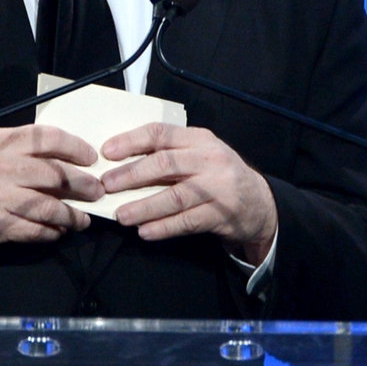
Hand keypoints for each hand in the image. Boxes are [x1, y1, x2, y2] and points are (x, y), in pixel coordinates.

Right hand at [0, 125, 103, 246]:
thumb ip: (18, 144)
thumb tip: (57, 150)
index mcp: (4, 144)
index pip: (50, 139)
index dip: (77, 148)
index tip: (91, 158)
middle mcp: (4, 169)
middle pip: (58, 176)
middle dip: (84, 185)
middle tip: (97, 191)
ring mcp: (0, 199)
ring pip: (50, 208)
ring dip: (73, 215)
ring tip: (83, 219)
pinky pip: (33, 231)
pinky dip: (51, 232)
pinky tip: (59, 231)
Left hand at [100, 122, 277, 261]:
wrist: (259, 203)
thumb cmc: (219, 176)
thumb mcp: (200, 155)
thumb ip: (170, 154)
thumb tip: (121, 163)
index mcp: (200, 139)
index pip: (161, 133)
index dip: (131, 141)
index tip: (107, 152)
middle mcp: (210, 160)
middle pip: (165, 164)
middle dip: (131, 175)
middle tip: (107, 186)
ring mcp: (218, 188)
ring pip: (174, 197)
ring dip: (144, 207)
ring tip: (122, 216)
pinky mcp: (221, 214)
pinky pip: (187, 222)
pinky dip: (164, 227)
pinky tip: (145, 232)